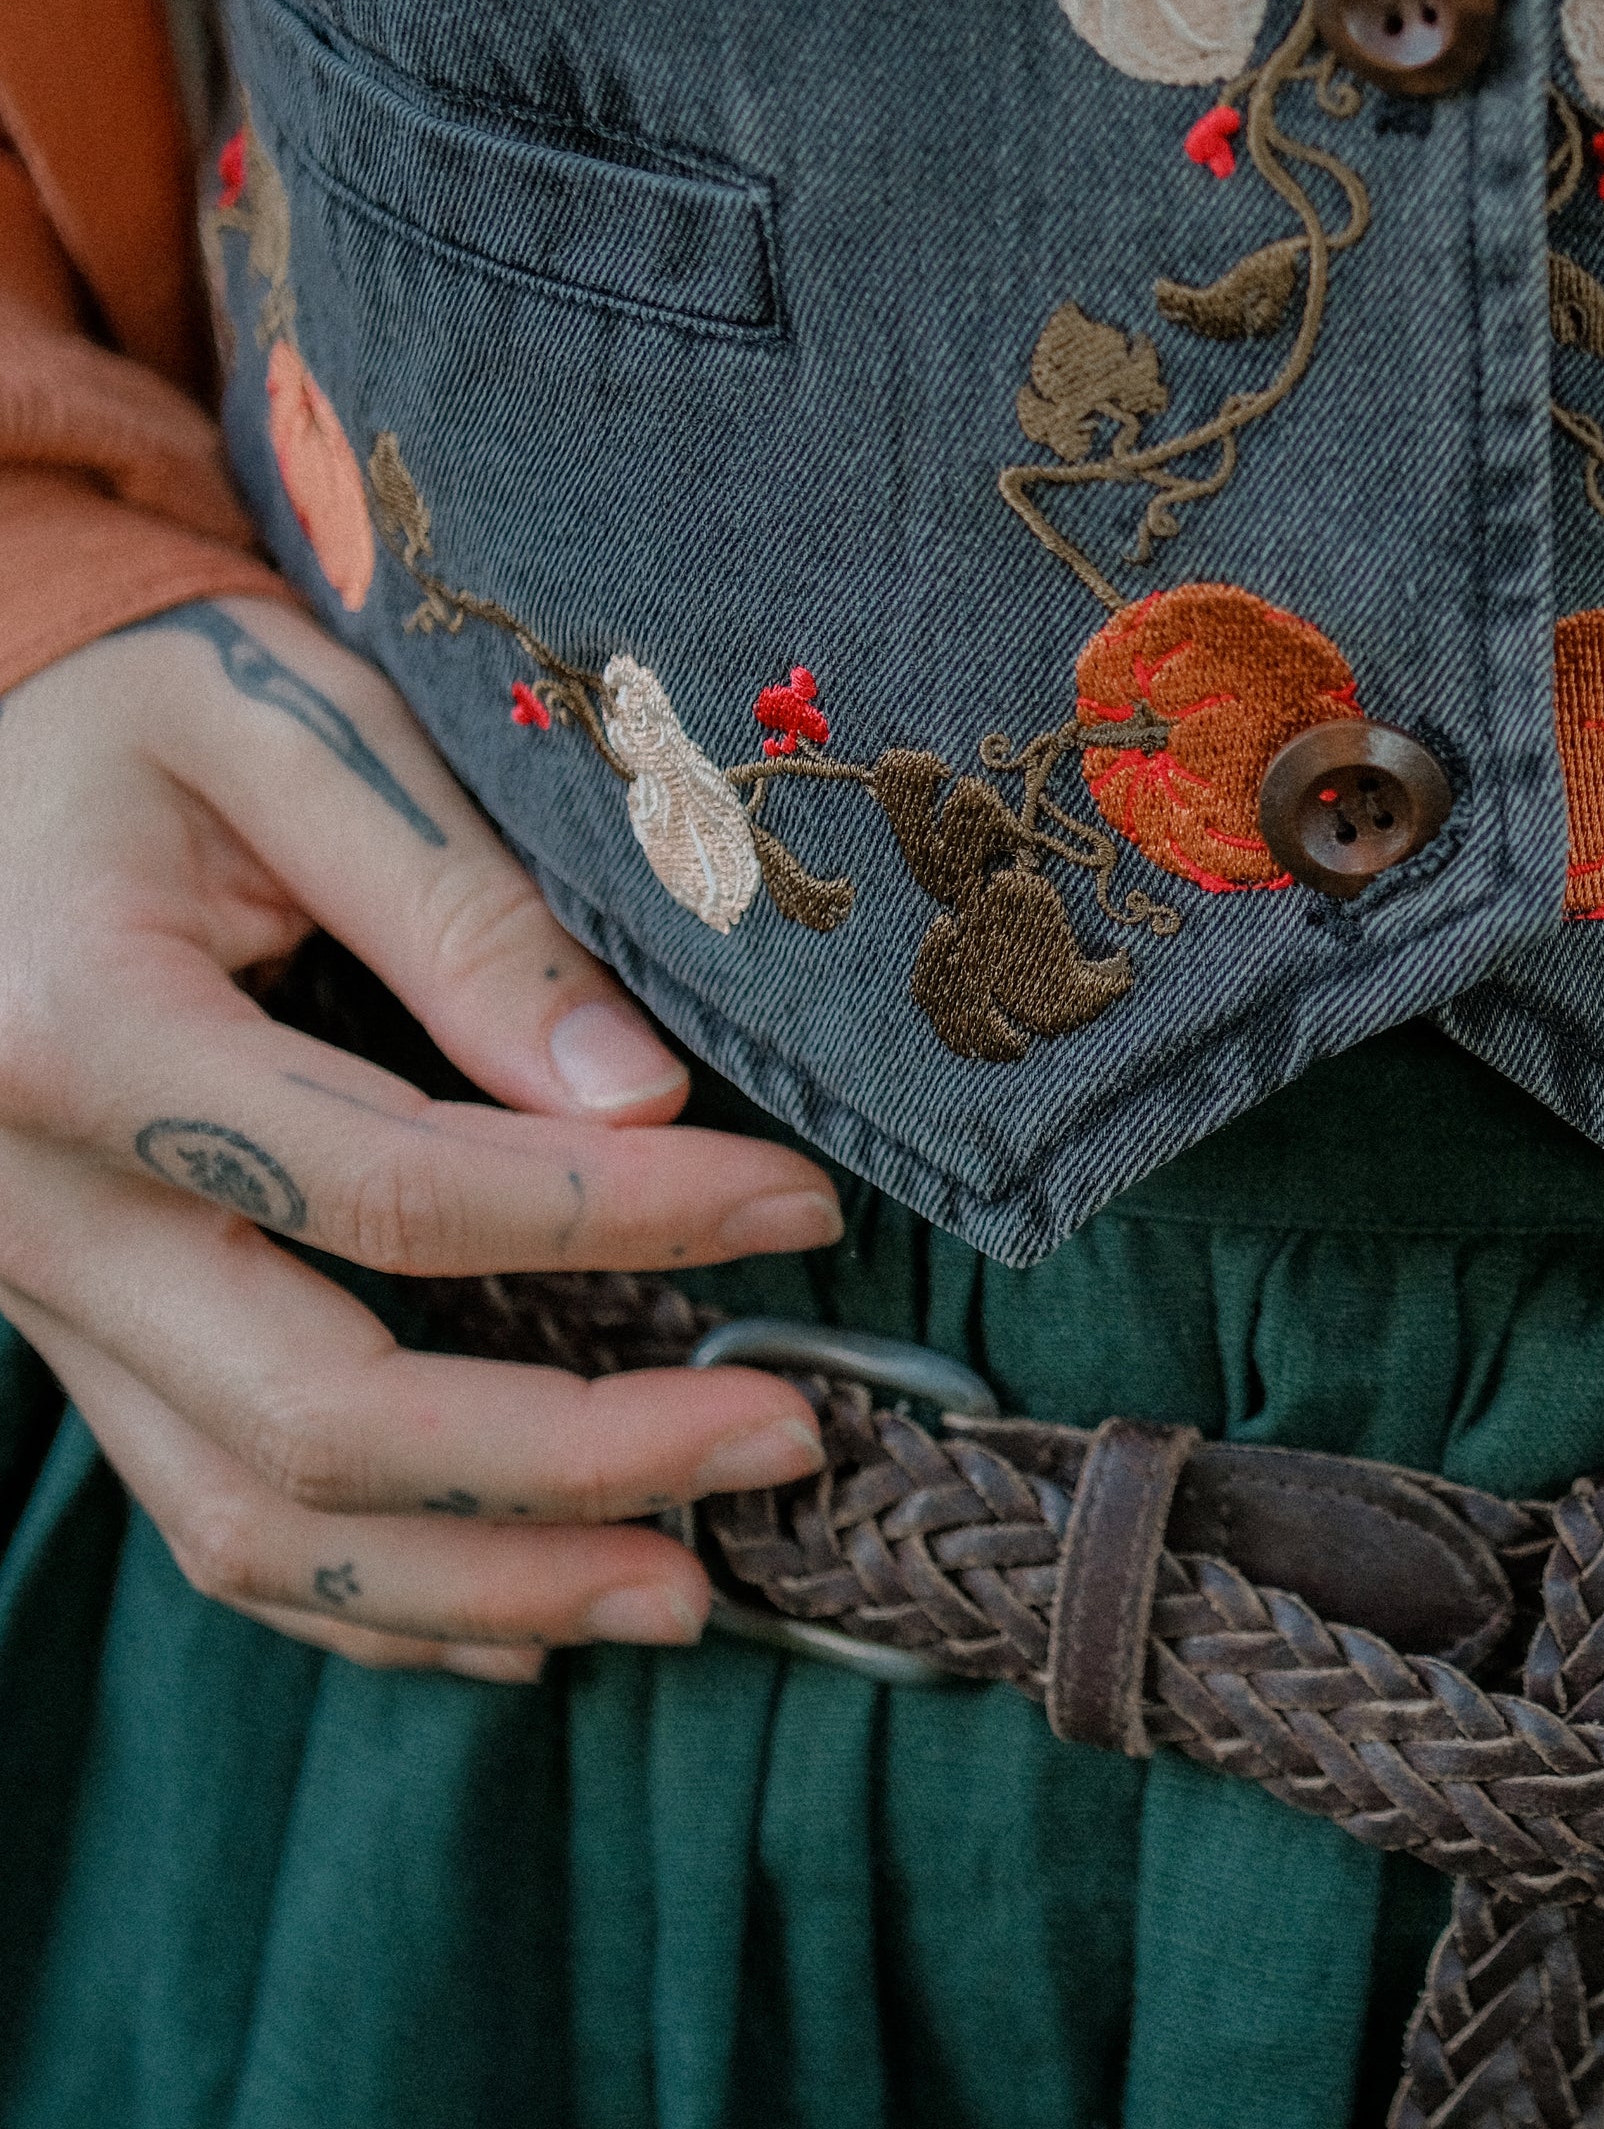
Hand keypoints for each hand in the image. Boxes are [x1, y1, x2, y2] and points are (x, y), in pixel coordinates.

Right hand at [0, 599, 843, 1680]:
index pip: (403, 1189)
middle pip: (320, 1415)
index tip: (802, 1206)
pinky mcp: (72, 1336)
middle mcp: (28, 1205)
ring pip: (252, 1521)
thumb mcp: (304, 735)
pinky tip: (523, 1615)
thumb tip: (641, 1101)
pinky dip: (370, 1599)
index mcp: (81, 1033)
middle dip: (575, 1460)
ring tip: (684, 1593)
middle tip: (786, 1441)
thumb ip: (466, 910)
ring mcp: (36, 1295)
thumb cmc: (150, 712)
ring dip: (484, 1583)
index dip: (628, 1220)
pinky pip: (207, 1514)